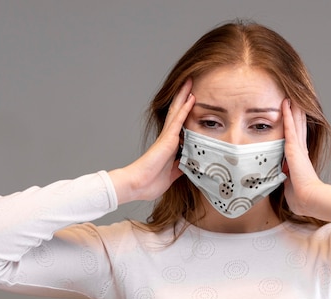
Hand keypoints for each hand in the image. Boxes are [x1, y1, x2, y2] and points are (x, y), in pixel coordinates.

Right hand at [110, 79, 194, 203]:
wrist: (138, 185)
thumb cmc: (150, 182)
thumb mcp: (171, 175)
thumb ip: (180, 168)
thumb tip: (188, 165)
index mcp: (169, 146)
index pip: (179, 125)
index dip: (185, 112)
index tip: (192, 102)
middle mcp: (168, 138)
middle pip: (177, 113)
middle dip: (184, 98)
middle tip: (190, 83)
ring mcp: (167, 137)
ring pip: (178, 111)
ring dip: (184, 96)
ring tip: (190, 81)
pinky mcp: (168, 139)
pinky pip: (178, 120)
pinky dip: (185, 108)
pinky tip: (191, 98)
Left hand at [281, 99, 330, 221]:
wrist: (308, 198)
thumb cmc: (301, 198)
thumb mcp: (290, 188)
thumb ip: (287, 183)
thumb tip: (283, 187)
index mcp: (300, 159)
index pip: (298, 138)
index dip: (297, 127)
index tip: (295, 117)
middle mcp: (300, 150)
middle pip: (298, 127)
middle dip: (297, 113)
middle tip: (295, 100)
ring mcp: (297, 148)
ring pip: (295, 123)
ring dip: (292, 109)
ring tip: (290, 95)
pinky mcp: (294, 147)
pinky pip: (289, 126)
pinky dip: (287, 114)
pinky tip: (286, 102)